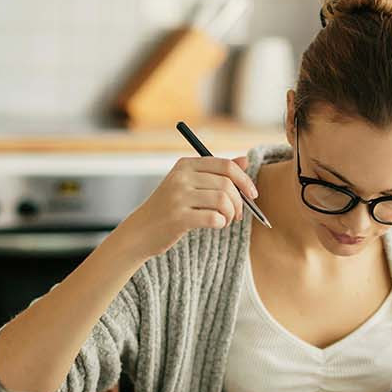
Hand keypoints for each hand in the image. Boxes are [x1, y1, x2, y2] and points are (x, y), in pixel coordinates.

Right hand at [108, 155, 256, 260]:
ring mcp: (178, 197)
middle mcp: (181, 178)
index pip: (226, 166)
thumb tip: (245, 160)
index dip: (244, 180)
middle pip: (227, 184)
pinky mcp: (179, 218)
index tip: (252, 194)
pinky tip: (215, 225)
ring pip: (223, 201)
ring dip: (231, 214)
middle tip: (238, 214)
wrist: (140, 231)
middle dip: (239, 202)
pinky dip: (221, 223)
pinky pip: (214, 218)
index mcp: (185, 165)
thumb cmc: (168, 208)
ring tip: (226, 220)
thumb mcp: (188, 184)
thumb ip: (216, 172)